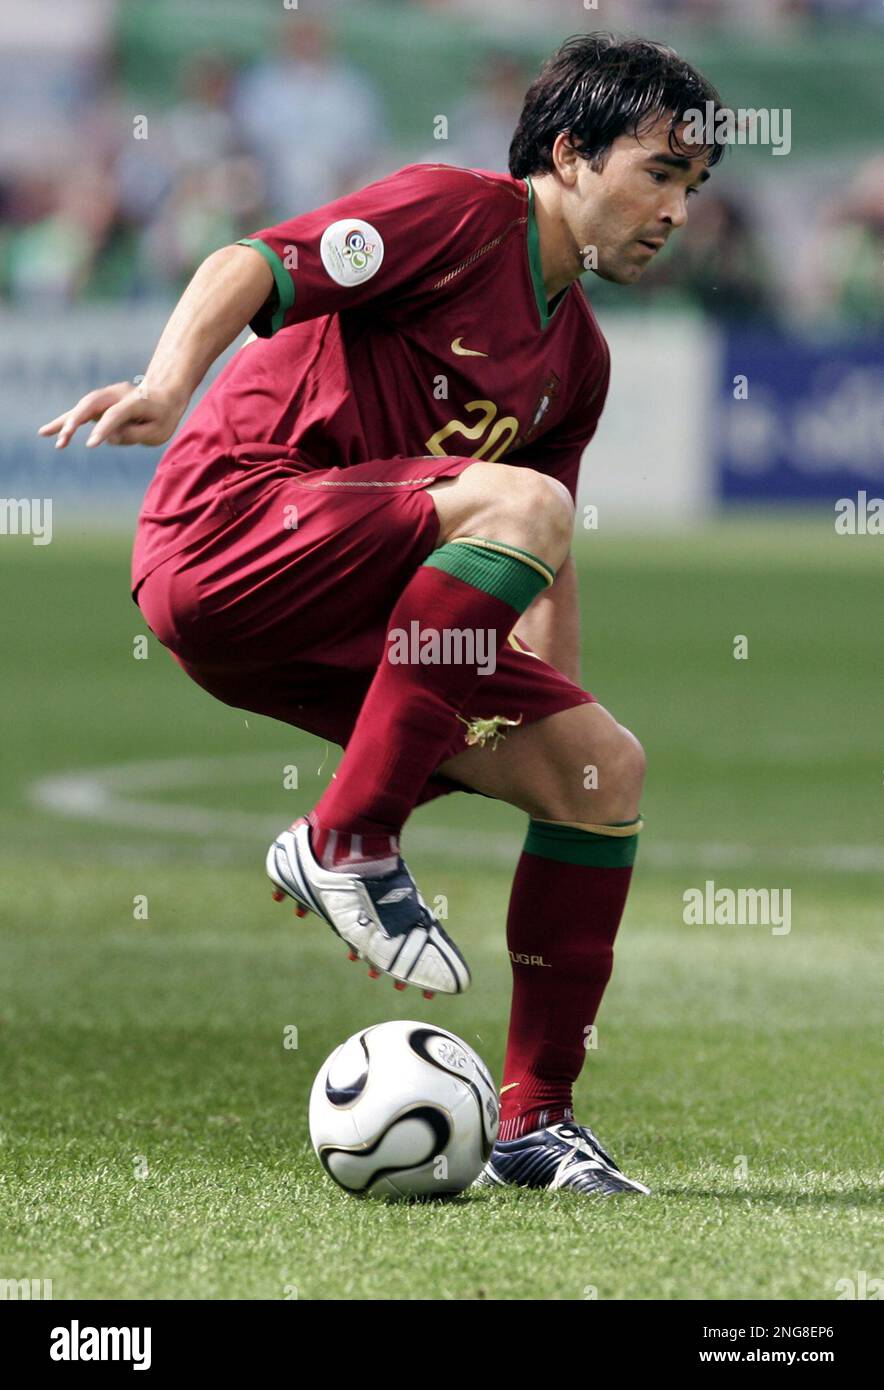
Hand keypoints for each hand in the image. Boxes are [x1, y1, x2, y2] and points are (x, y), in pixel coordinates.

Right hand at [37, 380, 187, 449]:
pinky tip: (46, 432)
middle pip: (92, 404)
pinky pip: (79, 412)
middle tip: (64, 437)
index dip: (103, 428)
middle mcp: (118, 394)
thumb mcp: (158, 432)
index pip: (116, 414)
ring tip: (45, 434)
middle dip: (76, 420)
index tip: (91, 444)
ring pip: (82, 407)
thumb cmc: (163, 417)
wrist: (163, 395)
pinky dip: (64, 422)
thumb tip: (108, 438)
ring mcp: (107, 396)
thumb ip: (134, 435)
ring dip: (65, 422)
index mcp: (136, 400)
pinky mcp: (99, 404)